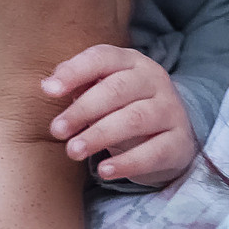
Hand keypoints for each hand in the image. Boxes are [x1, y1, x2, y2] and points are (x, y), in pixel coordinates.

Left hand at [42, 45, 197, 184]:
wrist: (170, 136)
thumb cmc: (123, 108)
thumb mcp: (102, 92)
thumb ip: (78, 85)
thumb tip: (48, 85)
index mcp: (131, 61)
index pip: (102, 58)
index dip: (75, 72)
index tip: (49, 91)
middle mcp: (155, 80)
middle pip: (117, 90)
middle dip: (83, 110)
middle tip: (56, 130)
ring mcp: (171, 110)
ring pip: (134, 119)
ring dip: (99, 135)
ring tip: (73, 151)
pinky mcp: (179, 142)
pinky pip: (153, 153)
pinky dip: (127, 162)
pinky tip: (104, 171)